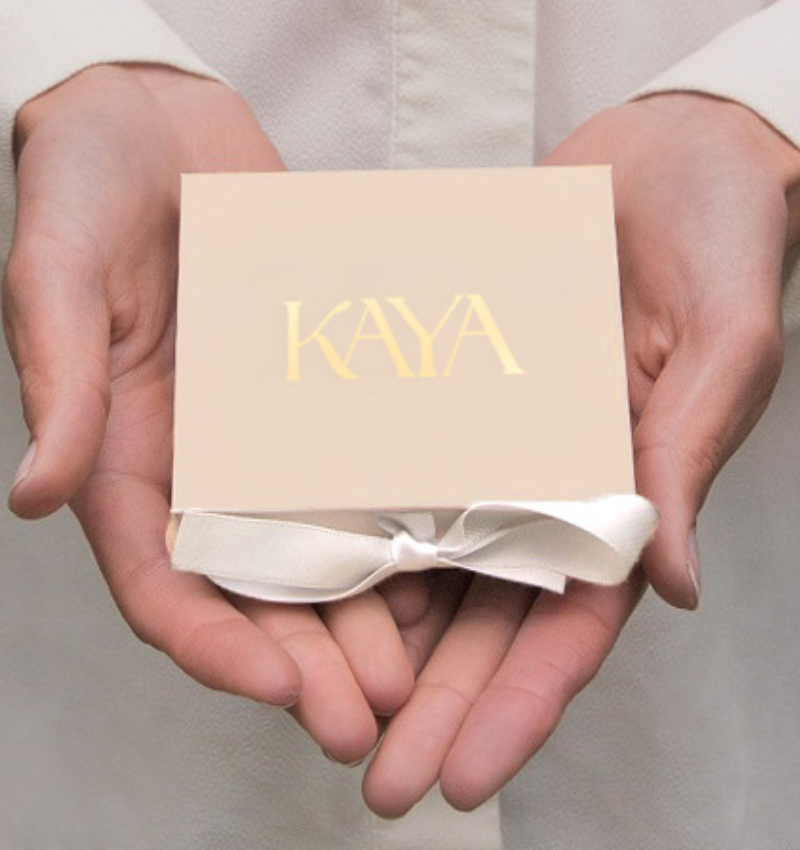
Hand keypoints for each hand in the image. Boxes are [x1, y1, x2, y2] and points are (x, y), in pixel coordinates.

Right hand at [3, 64, 418, 763]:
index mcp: (126, 460)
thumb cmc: (86, 189)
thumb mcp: (56, 275)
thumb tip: (36, 496)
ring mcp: (265, 436)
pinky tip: (446, 563)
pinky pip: (362, 468)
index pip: (162, 581)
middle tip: (366, 718)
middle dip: (306, 661)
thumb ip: (59, 383)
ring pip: (318, 550)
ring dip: (361, 617)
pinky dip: (397, 522)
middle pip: (253, 591)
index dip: (214, 643)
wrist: (159, 128)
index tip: (276, 687)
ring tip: (414, 675)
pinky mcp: (319, 395)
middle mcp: (201, 467)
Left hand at [362, 92, 799, 814]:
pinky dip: (358, 527)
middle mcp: (550, 486)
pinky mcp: (451, 395)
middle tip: (375, 783)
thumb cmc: (718, 239)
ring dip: (383, 638)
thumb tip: (678, 586)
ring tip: (324, 706)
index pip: (570, 628)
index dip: (518, 709)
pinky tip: (307, 578)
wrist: (662, 157)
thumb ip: (687, 455)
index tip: (461, 779)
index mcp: (624, 497)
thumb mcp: (721, 344)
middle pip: (486, 621)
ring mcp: (495, 446)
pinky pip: (394, 469)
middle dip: (435, 705)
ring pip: (431, 563)